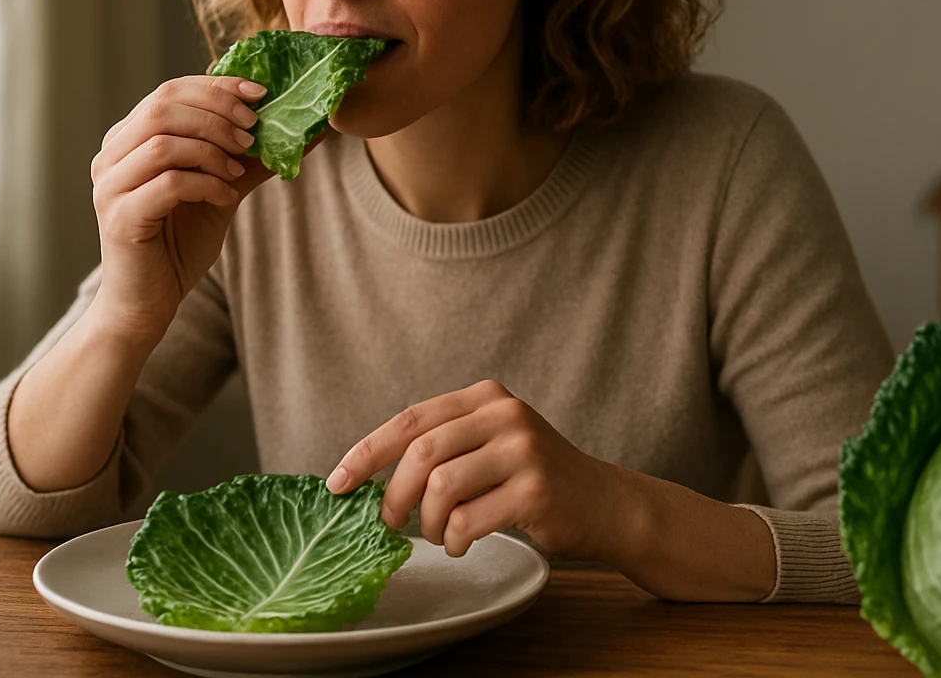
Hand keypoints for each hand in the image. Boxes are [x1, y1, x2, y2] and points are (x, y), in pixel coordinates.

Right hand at [88, 74, 276, 338]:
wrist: (149, 300)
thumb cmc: (180, 242)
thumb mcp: (220, 188)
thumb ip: (250, 158)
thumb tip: (305, 130)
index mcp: (129, 138)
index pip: (170, 91)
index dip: (217, 87)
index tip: (260, 94)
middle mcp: (111, 155)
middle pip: (163, 108)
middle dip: (217, 114)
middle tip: (253, 133)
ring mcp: (111, 186)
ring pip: (163, 142)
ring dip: (212, 150)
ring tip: (239, 170)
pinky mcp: (121, 217)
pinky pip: (168, 184)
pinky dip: (206, 184)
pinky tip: (225, 197)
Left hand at [326, 380, 630, 559]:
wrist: (603, 502)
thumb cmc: (532, 479)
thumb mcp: (490, 444)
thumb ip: (443, 446)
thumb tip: (368, 479)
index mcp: (485, 397)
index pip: (409, 420)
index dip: (366, 454)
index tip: (337, 484)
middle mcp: (504, 414)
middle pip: (421, 455)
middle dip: (393, 497)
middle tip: (389, 524)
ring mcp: (523, 449)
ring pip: (441, 489)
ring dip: (429, 523)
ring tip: (440, 534)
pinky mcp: (536, 488)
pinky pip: (469, 520)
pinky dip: (455, 540)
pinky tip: (464, 543)